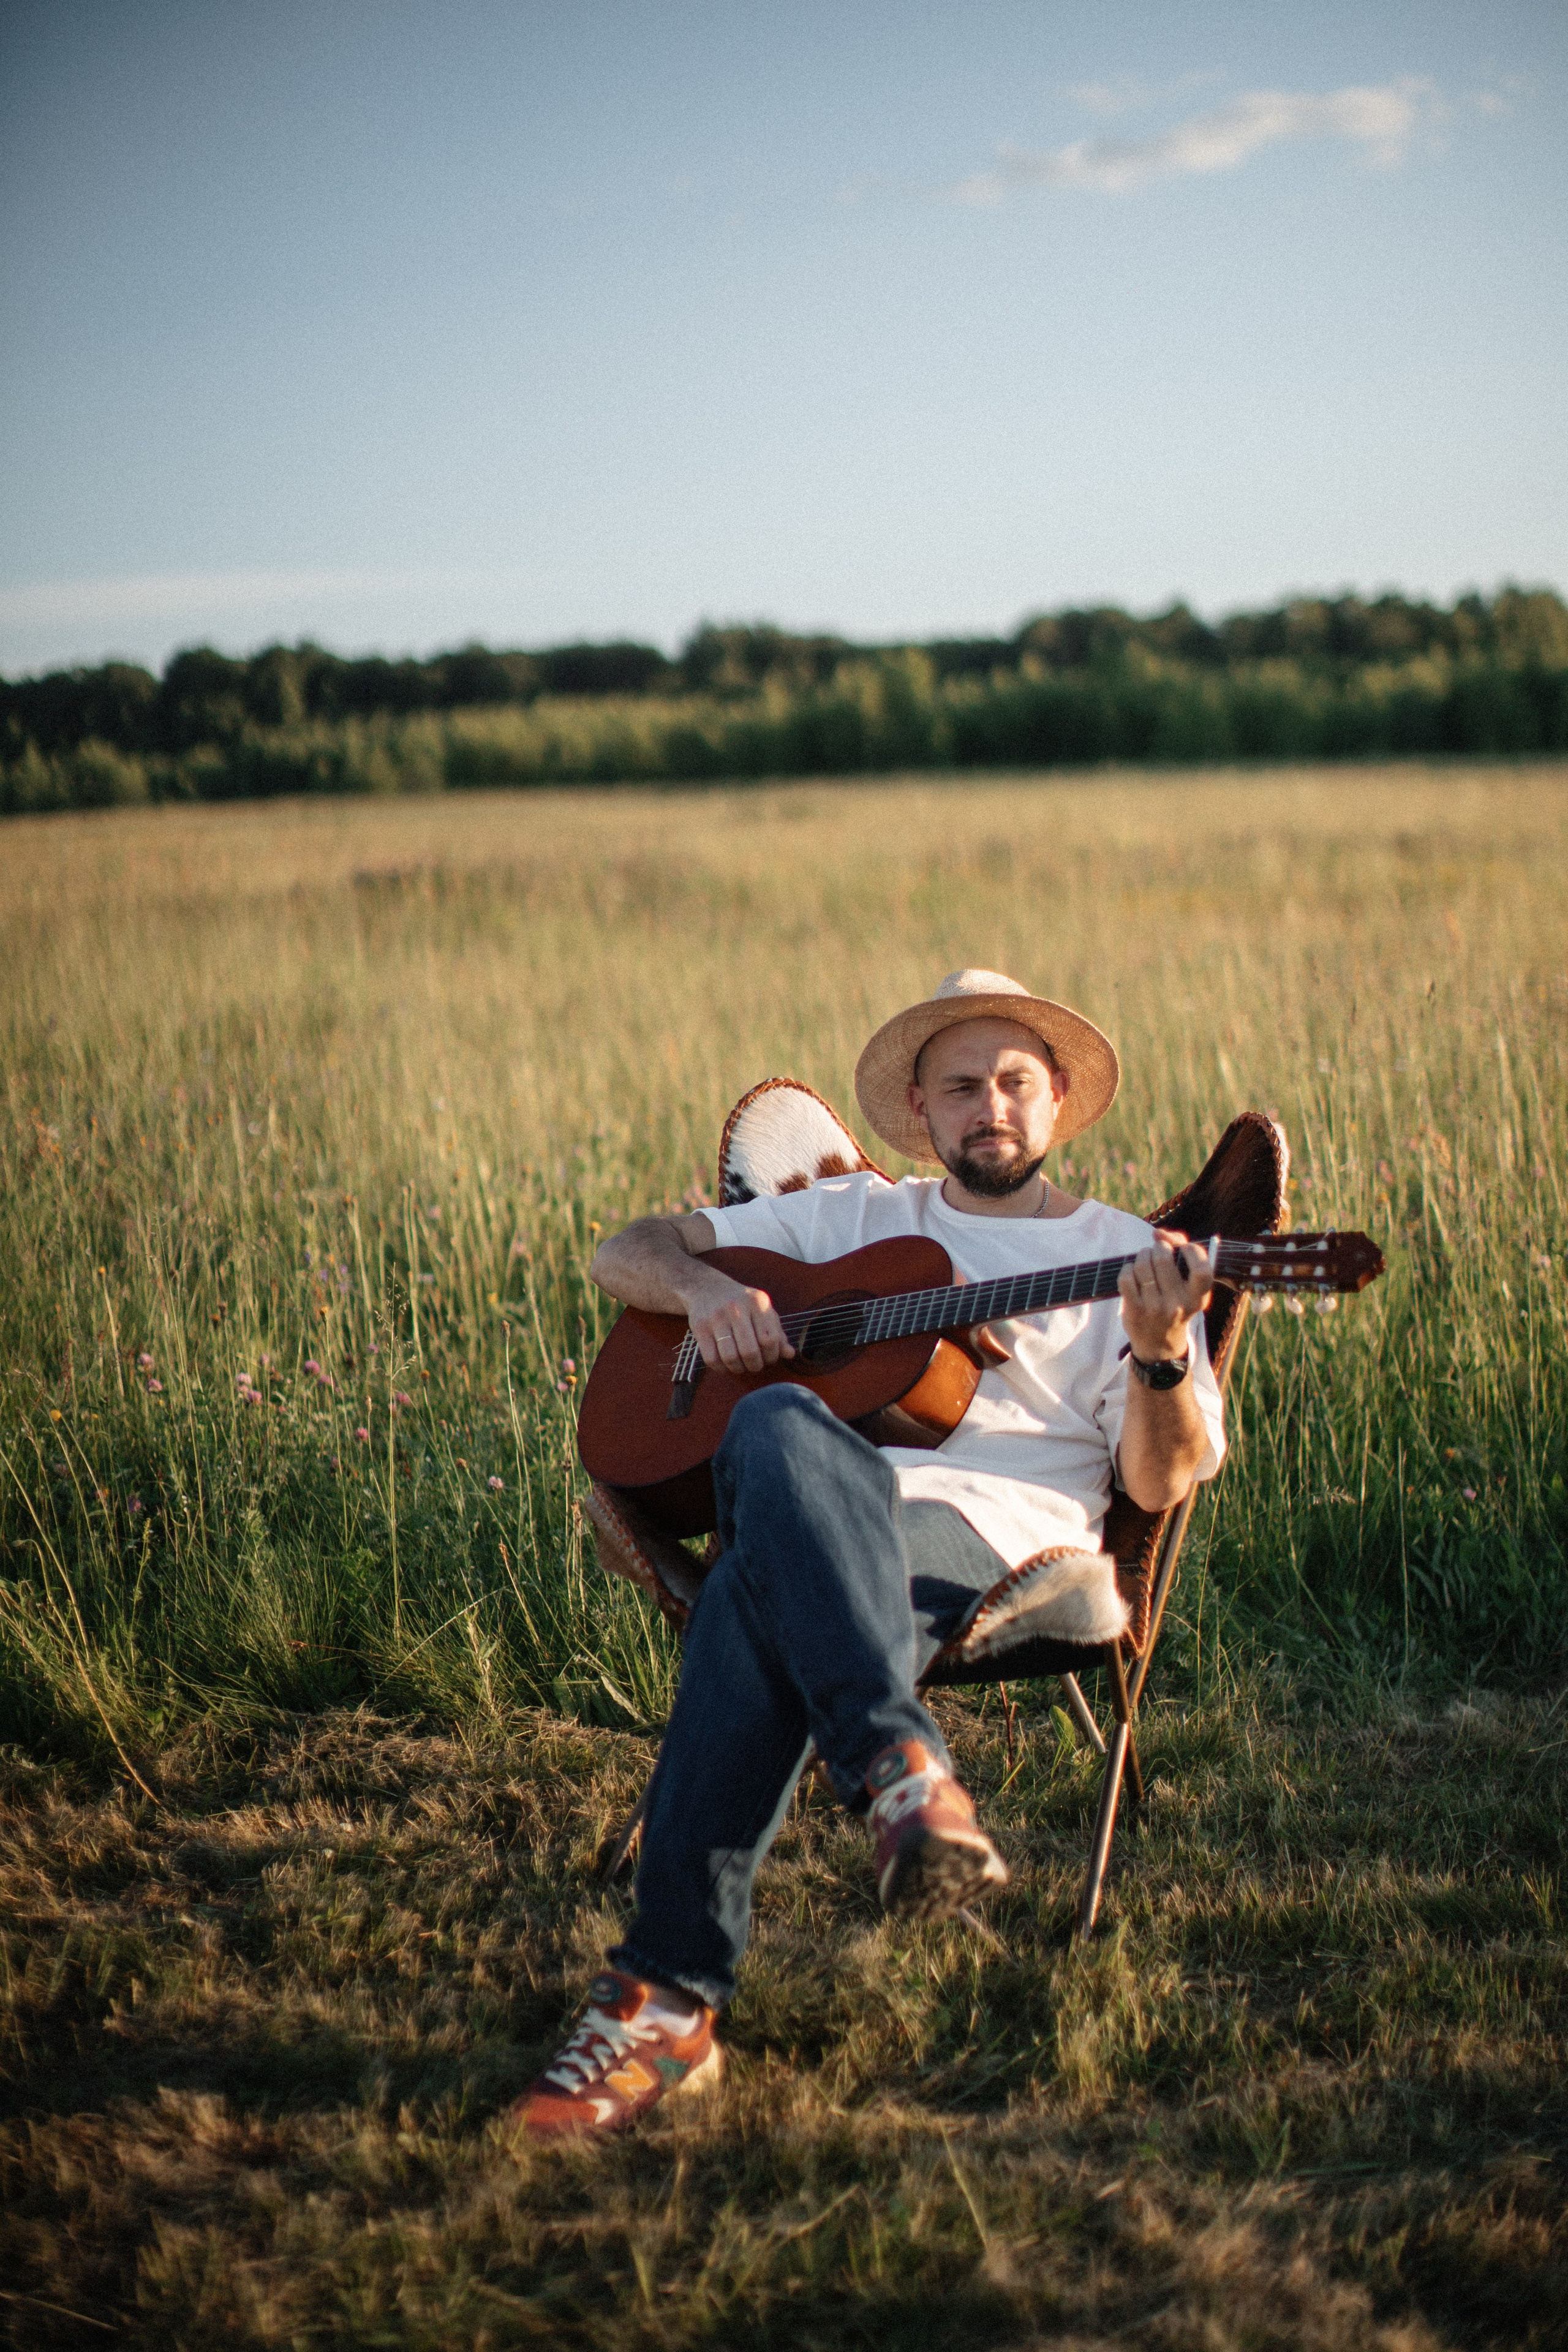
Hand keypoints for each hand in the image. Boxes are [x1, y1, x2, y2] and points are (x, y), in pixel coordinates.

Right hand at [684, 1271, 795, 1373]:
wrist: (707, 1287)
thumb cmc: (741, 1302)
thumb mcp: (762, 1310)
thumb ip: (777, 1332)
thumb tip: (790, 1354)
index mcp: (757, 1302)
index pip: (770, 1339)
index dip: (772, 1355)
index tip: (769, 1358)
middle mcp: (736, 1307)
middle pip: (750, 1351)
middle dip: (755, 1365)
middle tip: (755, 1365)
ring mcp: (716, 1317)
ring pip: (730, 1357)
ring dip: (738, 1369)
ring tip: (741, 1366)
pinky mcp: (700, 1327)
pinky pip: (711, 1358)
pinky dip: (721, 1368)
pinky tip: (726, 1365)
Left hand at [1118, 1230, 1212, 1363]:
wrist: (1159, 1346)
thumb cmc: (1174, 1306)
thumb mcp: (1187, 1288)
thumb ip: (1181, 1254)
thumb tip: (1159, 1233)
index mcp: (1198, 1298)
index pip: (1202, 1270)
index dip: (1192, 1250)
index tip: (1184, 1248)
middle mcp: (1179, 1304)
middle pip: (1163, 1259)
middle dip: (1158, 1248)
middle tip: (1157, 1251)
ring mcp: (1155, 1308)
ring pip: (1142, 1265)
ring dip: (1142, 1256)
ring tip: (1144, 1260)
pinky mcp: (1135, 1310)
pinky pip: (1127, 1276)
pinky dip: (1128, 1268)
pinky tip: (1133, 1273)